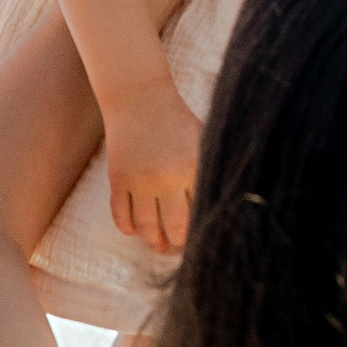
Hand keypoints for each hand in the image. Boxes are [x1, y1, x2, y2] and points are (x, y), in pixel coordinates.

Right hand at [102, 74, 203, 251]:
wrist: (139, 98)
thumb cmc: (178, 122)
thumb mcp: (204, 142)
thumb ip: (212, 171)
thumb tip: (227, 206)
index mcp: (194, 168)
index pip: (201, 214)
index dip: (203, 231)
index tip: (205, 241)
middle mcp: (167, 178)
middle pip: (175, 228)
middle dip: (179, 244)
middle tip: (179, 248)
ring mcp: (140, 180)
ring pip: (146, 227)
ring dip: (153, 242)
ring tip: (158, 245)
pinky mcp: (118, 178)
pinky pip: (121, 216)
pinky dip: (128, 228)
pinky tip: (135, 231)